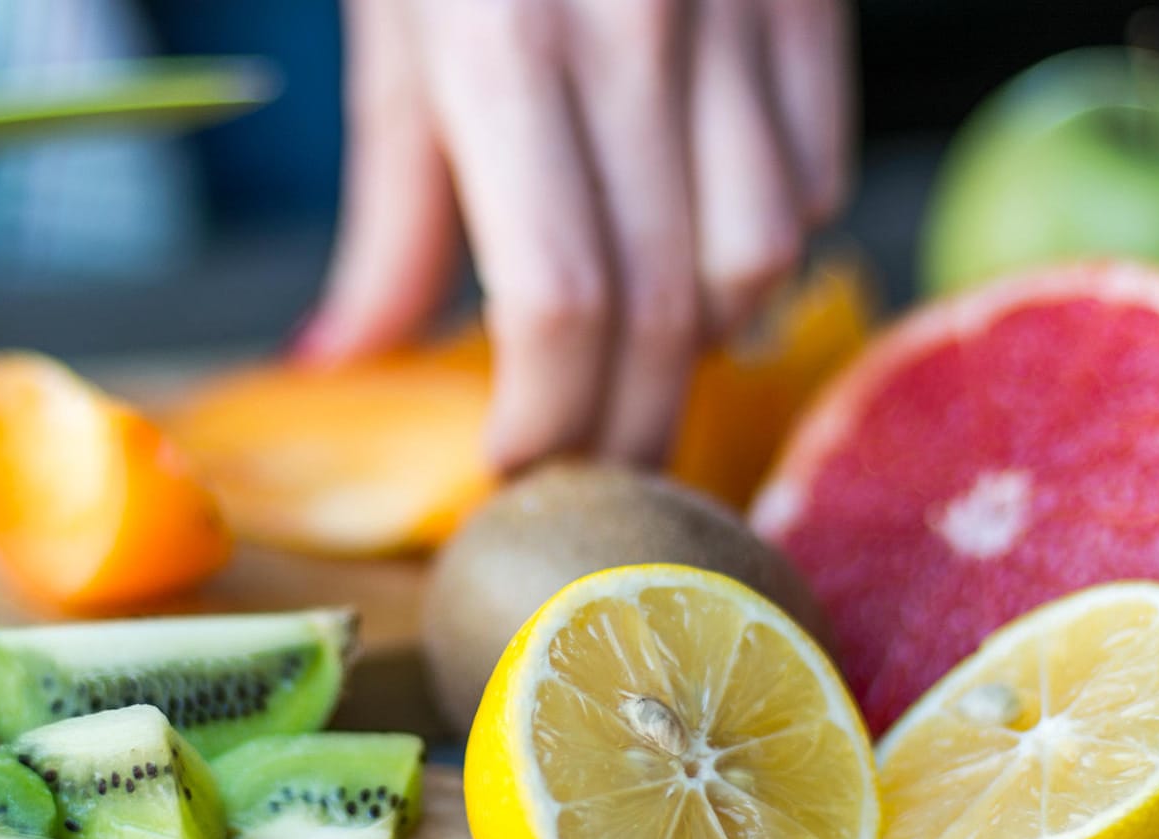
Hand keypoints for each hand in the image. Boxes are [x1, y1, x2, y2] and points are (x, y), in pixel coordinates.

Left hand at [298, 0, 851, 470]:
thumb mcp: (394, 24)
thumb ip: (389, 206)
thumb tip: (343, 361)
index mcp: (502, 42)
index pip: (551, 296)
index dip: (542, 416)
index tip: (512, 469)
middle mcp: (635, 32)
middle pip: (661, 307)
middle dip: (622, 426)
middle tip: (582, 473)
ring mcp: (739, 12)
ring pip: (761, 257)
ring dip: (701, 347)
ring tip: (643, 367)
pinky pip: (815, 176)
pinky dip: (768, 249)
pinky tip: (711, 254)